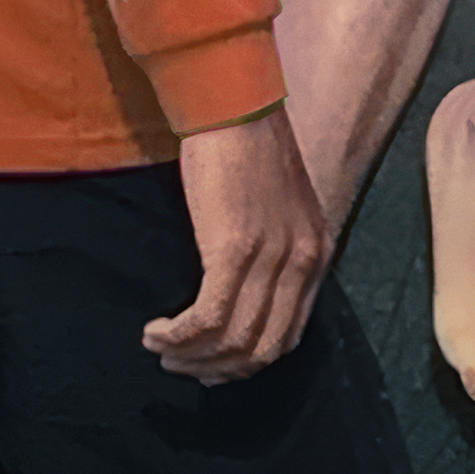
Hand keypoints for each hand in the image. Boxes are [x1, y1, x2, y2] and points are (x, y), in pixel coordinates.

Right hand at [144, 109, 330, 380]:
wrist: (234, 104)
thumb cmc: (247, 148)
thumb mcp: (276, 206)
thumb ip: (272, 249)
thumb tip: (240, 292)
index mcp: (317, 254)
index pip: (289, 335)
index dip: (247, 362)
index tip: (211, 365)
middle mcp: (303, 262)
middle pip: (263, 348)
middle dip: (217, 369)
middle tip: (180, 367)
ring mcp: (272, 258)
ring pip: (234, 340)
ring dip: (191, 356)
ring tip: (160, 350)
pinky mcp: (234, 250)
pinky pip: (208, 317)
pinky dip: (180, 335)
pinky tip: (157, 332)